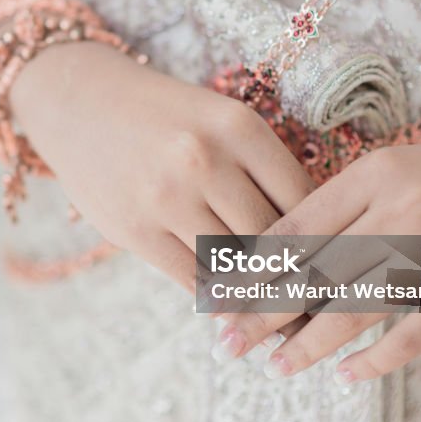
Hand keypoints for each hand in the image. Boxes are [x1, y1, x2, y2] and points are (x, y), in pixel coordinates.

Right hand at [9, 41, 315, 292]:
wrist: (81, 102)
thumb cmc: (165, 118)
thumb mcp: (220, 122)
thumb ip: (262, 172)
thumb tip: (314, 241)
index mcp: (239, 127)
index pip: (304, 202)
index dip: (327, 242)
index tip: (339, 270)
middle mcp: (205, 160)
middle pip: (273, 240)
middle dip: (298, 278)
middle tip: (320, 308)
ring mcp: (166, 197)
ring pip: (235, 266)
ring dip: (260, 295)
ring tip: (283, 318)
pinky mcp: (134, 230)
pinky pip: (193, 279)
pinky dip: (218, 297)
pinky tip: (233, 304)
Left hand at [217, 139, 420, 380]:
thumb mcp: (385, 170)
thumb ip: (334, 206)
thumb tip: (268, 257)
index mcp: (373, 174)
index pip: (297, 228)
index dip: (253, 268)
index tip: (219, 295)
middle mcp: (401, 210)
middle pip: (316, 271)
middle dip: (264, 311)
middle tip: (227, 342)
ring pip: (357, 308)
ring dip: (310, 343)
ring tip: (274, 366)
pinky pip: (414, 335)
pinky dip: (378, 359)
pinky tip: (346, 374)